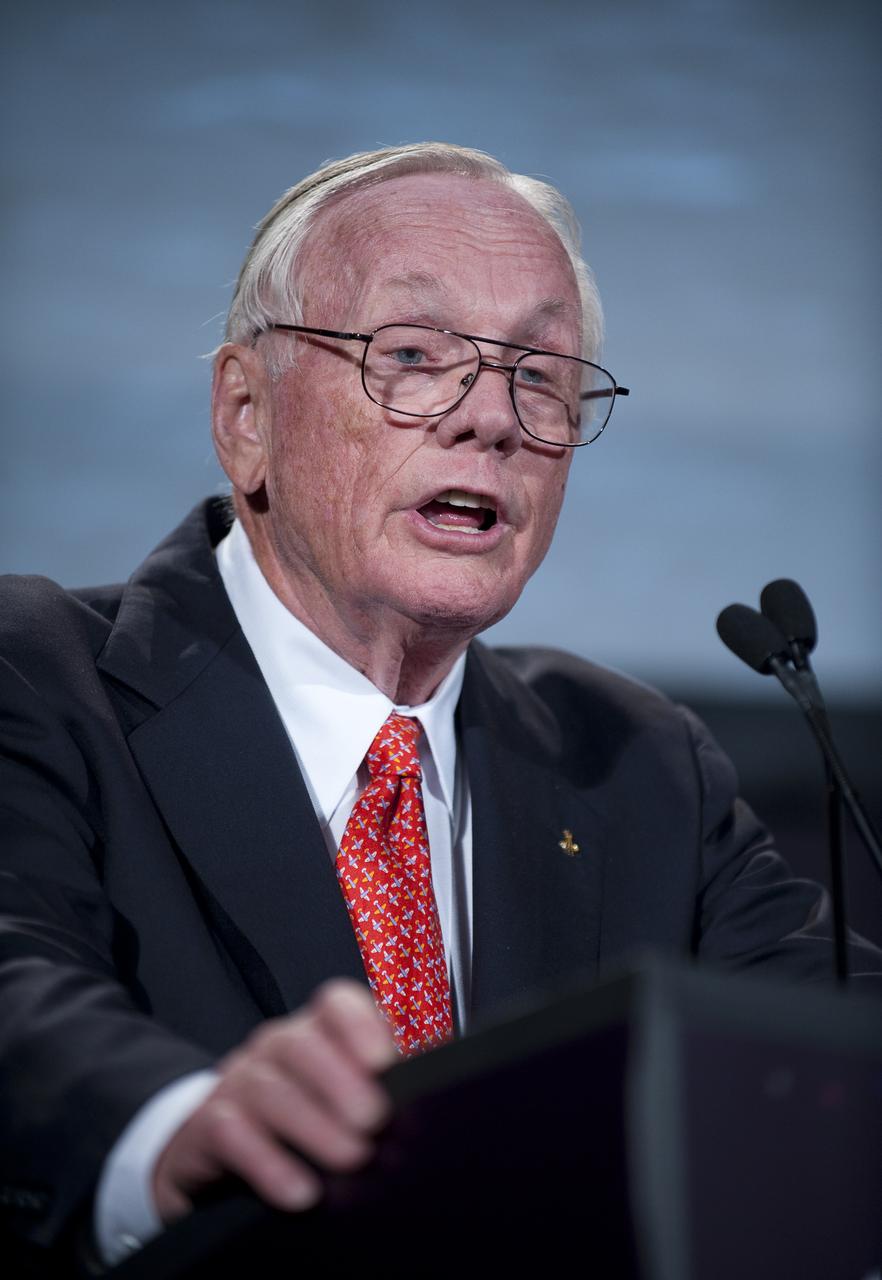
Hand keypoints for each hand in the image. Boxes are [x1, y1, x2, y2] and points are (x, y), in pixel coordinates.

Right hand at [152, 979, 396, 1222]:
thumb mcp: (339, 1096)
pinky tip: (301, 1192)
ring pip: (268, 1088)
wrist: (213, 1145)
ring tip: (352, 1158)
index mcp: (313, 1031)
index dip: (360, 1024)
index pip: (334, 1004)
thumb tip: (431, 1094)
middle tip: (374, 1122)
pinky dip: (269, 1163)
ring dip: (313, 1125)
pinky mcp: (206, 1127)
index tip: (385, 1062)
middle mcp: (273, 1047)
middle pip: (300, 1044)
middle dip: (340, 1081)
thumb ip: (380, 1088)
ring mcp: (236, 1082)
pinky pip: (230, 1134)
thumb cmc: (299, 1115)